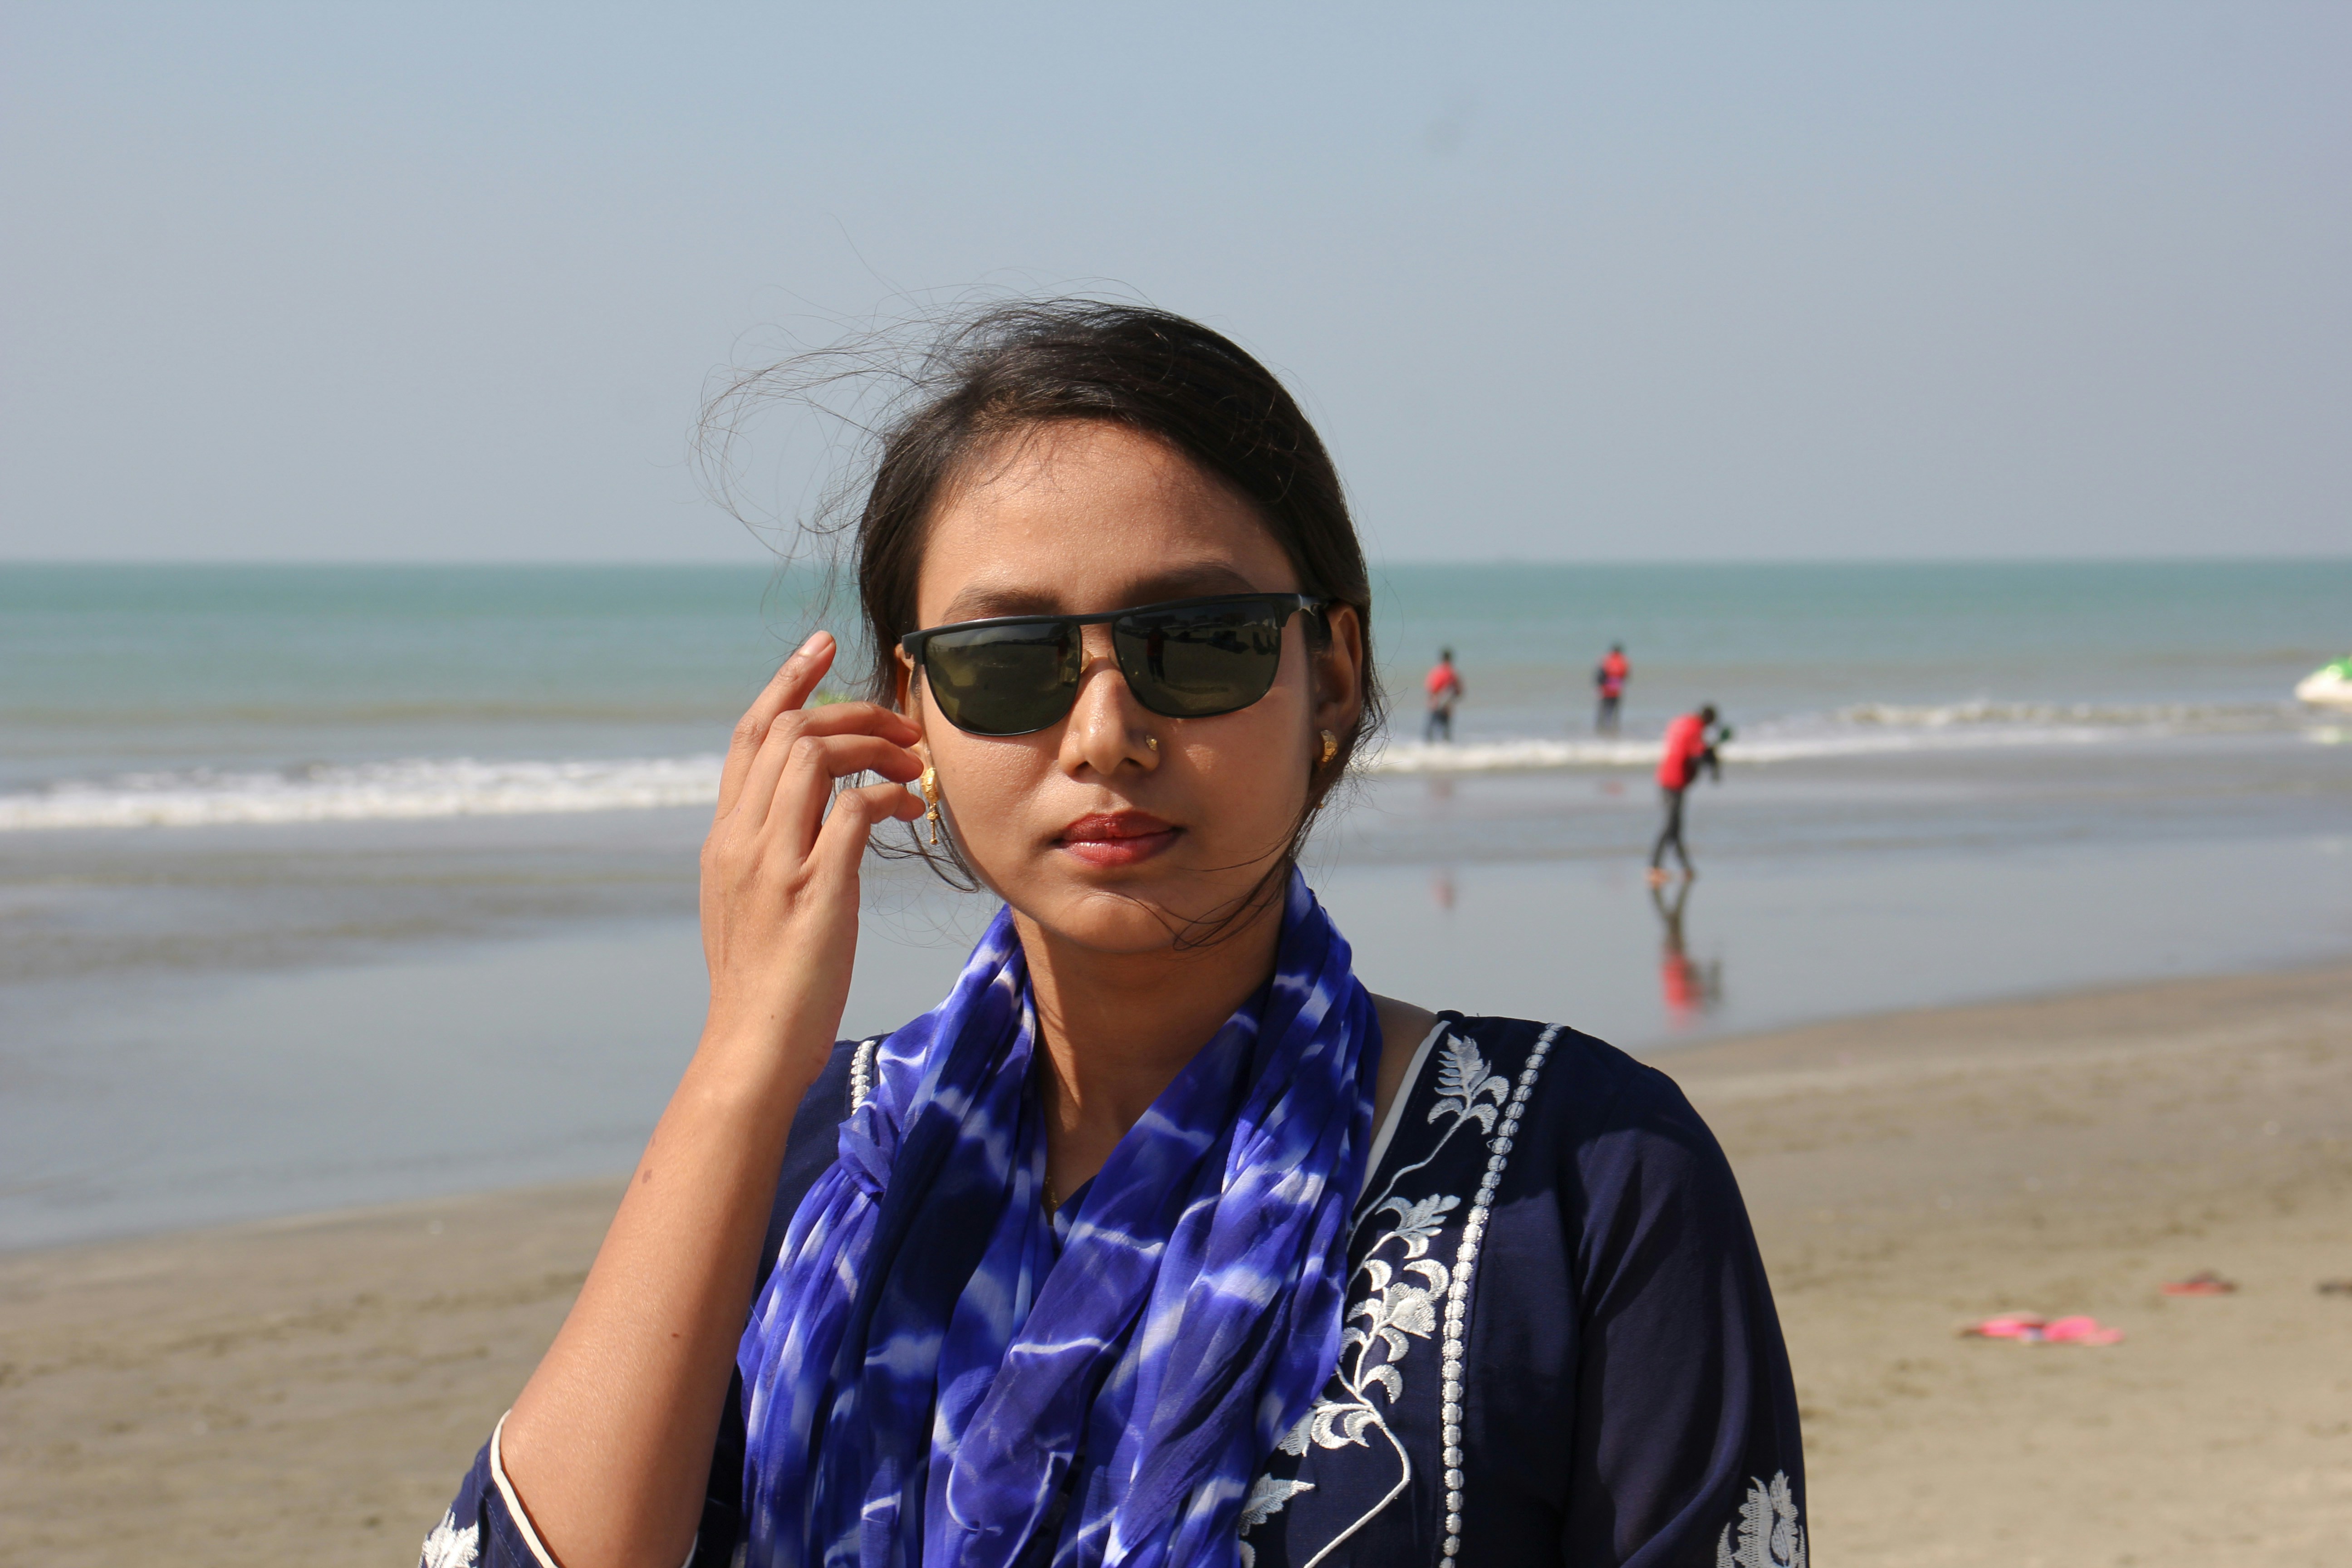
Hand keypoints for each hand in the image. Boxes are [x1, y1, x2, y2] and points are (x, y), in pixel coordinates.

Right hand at [697, 631, 925, 1075]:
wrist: (751, 1048)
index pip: (747, 735)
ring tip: (912, 764)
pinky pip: (851, 810)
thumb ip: (771, 851)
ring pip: (812, 754)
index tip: (823, 648)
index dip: (786, 683)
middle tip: (901, 718)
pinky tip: (908, 810)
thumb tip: (816, 815)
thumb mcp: (751, 904)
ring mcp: (772, 862)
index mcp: (723, 837)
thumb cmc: (764, 985)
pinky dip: (885, 796)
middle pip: (785, 730)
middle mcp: (739, 838)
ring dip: (871, 745)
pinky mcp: (812, 891)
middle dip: (848, 707)